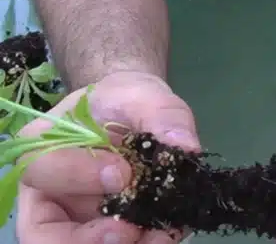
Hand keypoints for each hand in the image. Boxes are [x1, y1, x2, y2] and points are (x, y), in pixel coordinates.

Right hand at [16, 71, 199, 243]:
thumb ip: (162, 114)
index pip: (41, 170)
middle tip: (131, 231)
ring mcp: (75, 215)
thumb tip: (185, 147)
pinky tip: (166, 233)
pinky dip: (142, 243)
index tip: (123, 173)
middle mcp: (50, 190)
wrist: (139, 116)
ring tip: (157, 236)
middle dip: (86, 239)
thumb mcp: (144, 95)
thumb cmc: (126, 101)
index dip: (77, 176)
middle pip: (44, 231)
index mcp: (43, 148)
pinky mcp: (105, 228)